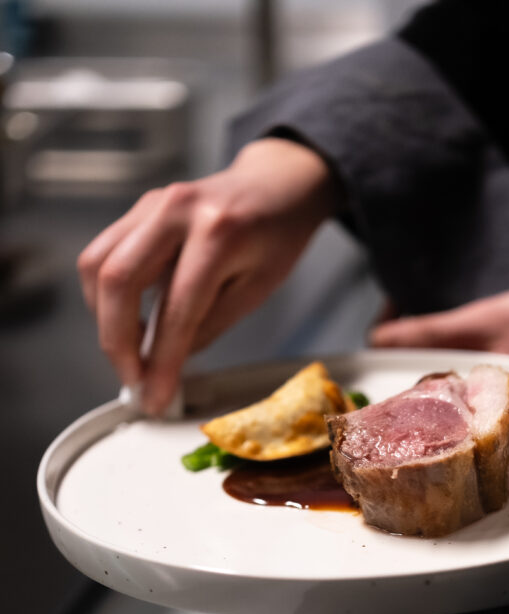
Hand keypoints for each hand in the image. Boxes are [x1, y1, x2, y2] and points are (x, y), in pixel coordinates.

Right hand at [78, 138, 339, 414]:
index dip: (161, 361)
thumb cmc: (276, 237)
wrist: (275, 187)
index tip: (156, 395)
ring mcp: (151, 205)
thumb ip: (208, 326)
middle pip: (117, 280)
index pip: (176, 310)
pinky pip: (103, 253)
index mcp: (218, 233)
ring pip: (97, 265)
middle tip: (133, 379)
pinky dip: (106, 295)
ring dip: (104, 319)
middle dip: (117, 342)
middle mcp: (176, 210)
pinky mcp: (138, 210)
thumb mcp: (256, 290)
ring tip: (131, 352)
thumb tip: (165, 365)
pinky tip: (128, 320)